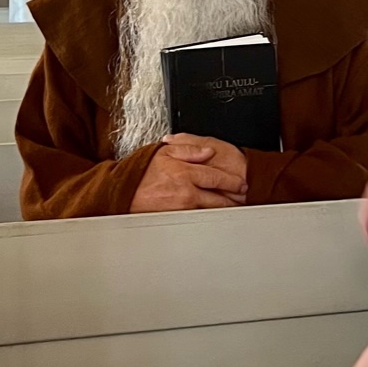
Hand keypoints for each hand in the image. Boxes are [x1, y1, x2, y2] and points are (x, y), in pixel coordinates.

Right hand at [129, 143, 246, 212]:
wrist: (124, 191)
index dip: (232, 181)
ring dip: (222, 208)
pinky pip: (197, 216)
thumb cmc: (143, 171)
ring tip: (233, 206)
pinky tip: (212, 212)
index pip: (216, 178)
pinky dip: (207, 215)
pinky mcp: (176, 217)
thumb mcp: (166, 151)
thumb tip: (207, 152)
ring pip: (209, 209)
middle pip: (217, 198)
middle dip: (232, 199)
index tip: (240, 183)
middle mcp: (186, 192)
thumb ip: (189, 148)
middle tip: (242, 197)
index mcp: (186, 173)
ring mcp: (182, 207)